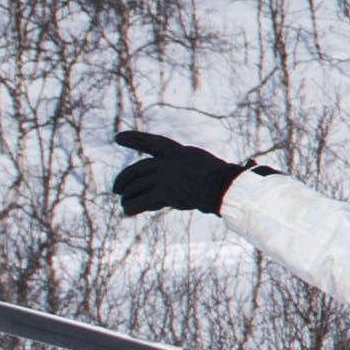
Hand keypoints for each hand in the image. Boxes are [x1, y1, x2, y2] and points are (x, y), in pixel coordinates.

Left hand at [110, 129, 250, 219]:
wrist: (226, 188)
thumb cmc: (225, 179)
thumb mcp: (207, 166)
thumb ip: (197, 169)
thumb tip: (233, 166)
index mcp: (179, 152)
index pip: (151, 143)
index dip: (134, 139)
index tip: (117, 137)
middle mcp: (168, 162)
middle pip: (138, 169)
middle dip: (124, 179)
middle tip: (116, 188)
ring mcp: (165, 177)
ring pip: (138, 187)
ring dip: (128, 197)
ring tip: (124, 205)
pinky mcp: (165, 192)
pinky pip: (142, 200)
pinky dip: (133, 206)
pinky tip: (128, 211)